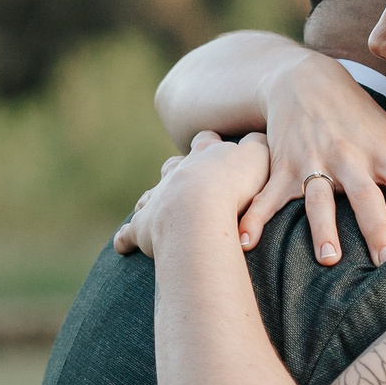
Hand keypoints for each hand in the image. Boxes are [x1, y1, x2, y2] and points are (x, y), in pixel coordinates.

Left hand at [113, 132, 268, 257]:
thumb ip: (260, 146)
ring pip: (150, 196)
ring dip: (153, 202)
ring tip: (157, 216)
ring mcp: (158, 198)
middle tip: (185, 182)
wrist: (200, 206)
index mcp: (204, 155)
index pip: (206, 142)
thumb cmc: (234, 183)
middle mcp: (177, 173)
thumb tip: (264, 138)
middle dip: (178, 171)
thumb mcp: (259, 156)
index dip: (209, 144)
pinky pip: (130, 233)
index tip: (214, 147)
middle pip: (174, 166)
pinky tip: (122, 246)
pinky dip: (125, 239)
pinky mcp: (144, 226)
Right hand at [245, 56, 385, 265]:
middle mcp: (349, 158)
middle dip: (377, 228)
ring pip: (319, 199)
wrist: (305, 80)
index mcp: (381, 152)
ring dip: (322, 229)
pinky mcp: (282, 167)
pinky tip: (245, 243)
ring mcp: (313, 162)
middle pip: (366, 195)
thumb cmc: (358, 116)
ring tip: (329, 259)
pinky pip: (268, 196)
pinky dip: (253, 217)